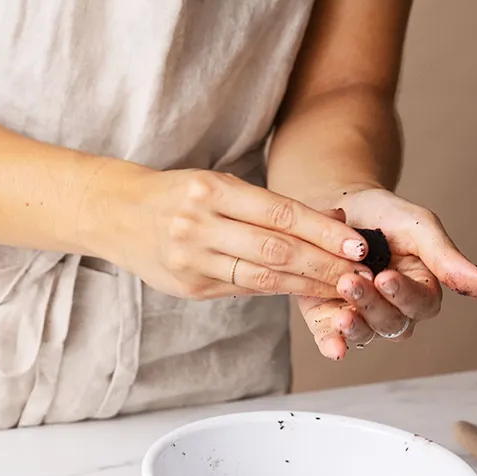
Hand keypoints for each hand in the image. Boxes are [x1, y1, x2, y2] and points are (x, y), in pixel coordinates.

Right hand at [88, 168, 369, 301]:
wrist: (115, 215)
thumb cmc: (177, 195)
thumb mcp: (217, 184)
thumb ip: (266, 205)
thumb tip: (331, 221)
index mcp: (209, 191)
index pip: (279, 214)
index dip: (323, 232)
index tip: (358, 244)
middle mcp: (197, 225)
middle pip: (275, 250)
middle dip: (324, 264)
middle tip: (361, 273)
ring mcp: (191, 259)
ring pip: (262, 276)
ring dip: (307, 284)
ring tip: (341, 288)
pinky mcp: (188, 286)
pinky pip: (242, 289)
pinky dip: (277, 290)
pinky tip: (303, 290)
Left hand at [297, 188, 476, 359]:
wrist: (339, 209)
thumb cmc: (384, 216)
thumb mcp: (418, 227)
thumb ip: (445, 257)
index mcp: (421, 288)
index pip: (421, 304)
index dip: (404, 294)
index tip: (386, 277)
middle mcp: (393, 309)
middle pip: (391, 323)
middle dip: (371, 304)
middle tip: (350, 282)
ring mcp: (361, 316)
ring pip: (364, 334)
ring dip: (353, 327)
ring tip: (340, 312)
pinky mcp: (328, 319)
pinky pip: (331, 340)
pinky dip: (331, 345)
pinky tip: (331, 347)